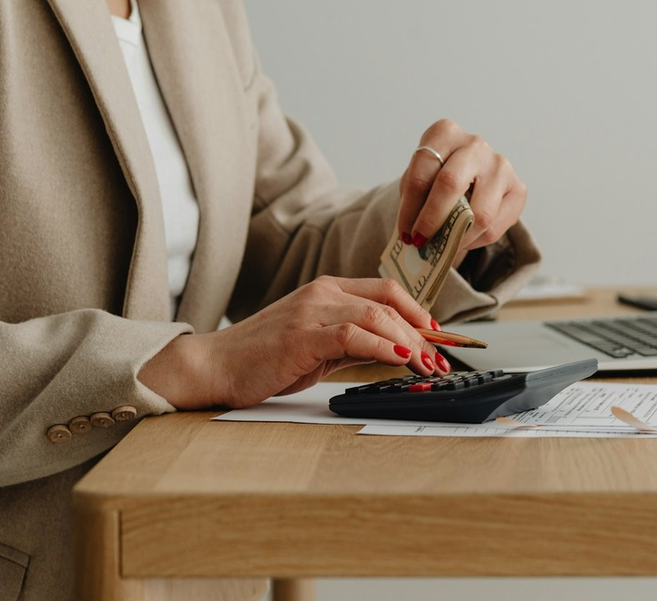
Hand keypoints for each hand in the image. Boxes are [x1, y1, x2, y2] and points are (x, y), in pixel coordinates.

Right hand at [138, 277, 452, 409]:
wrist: (215, 366)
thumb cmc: (262, 358)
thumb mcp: (316, 346)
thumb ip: (351, 342)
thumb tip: (392, 350)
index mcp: (326, 290)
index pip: (384, 291)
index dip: (417, 312)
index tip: (438, 336)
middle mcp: (322, 293)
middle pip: (387, 303)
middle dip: (422, 332)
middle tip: (441, 358)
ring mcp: (312, 311)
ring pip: (377, 316)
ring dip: (410, 343)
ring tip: (428, 365)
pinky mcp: (303, 335)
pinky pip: (354, 335)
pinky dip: (383, 347)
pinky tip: (401, 360)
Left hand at [396, 119, 526, 263]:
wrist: (469, 174)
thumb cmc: (437, 176)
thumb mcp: (420, 179)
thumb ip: (416, 200)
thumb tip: (413, 236)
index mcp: (444, 133)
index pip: (421, 173)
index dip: (409, 208)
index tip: (404, 233)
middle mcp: (475, 145)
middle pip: (450, 183)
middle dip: (432, 219)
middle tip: (421, 241)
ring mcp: (500, 165)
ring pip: (479, 213)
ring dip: (456, 238)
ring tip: (443, 247)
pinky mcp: (518, 188)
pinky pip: (495, 227)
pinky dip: (475, 242)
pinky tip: (462, 240)